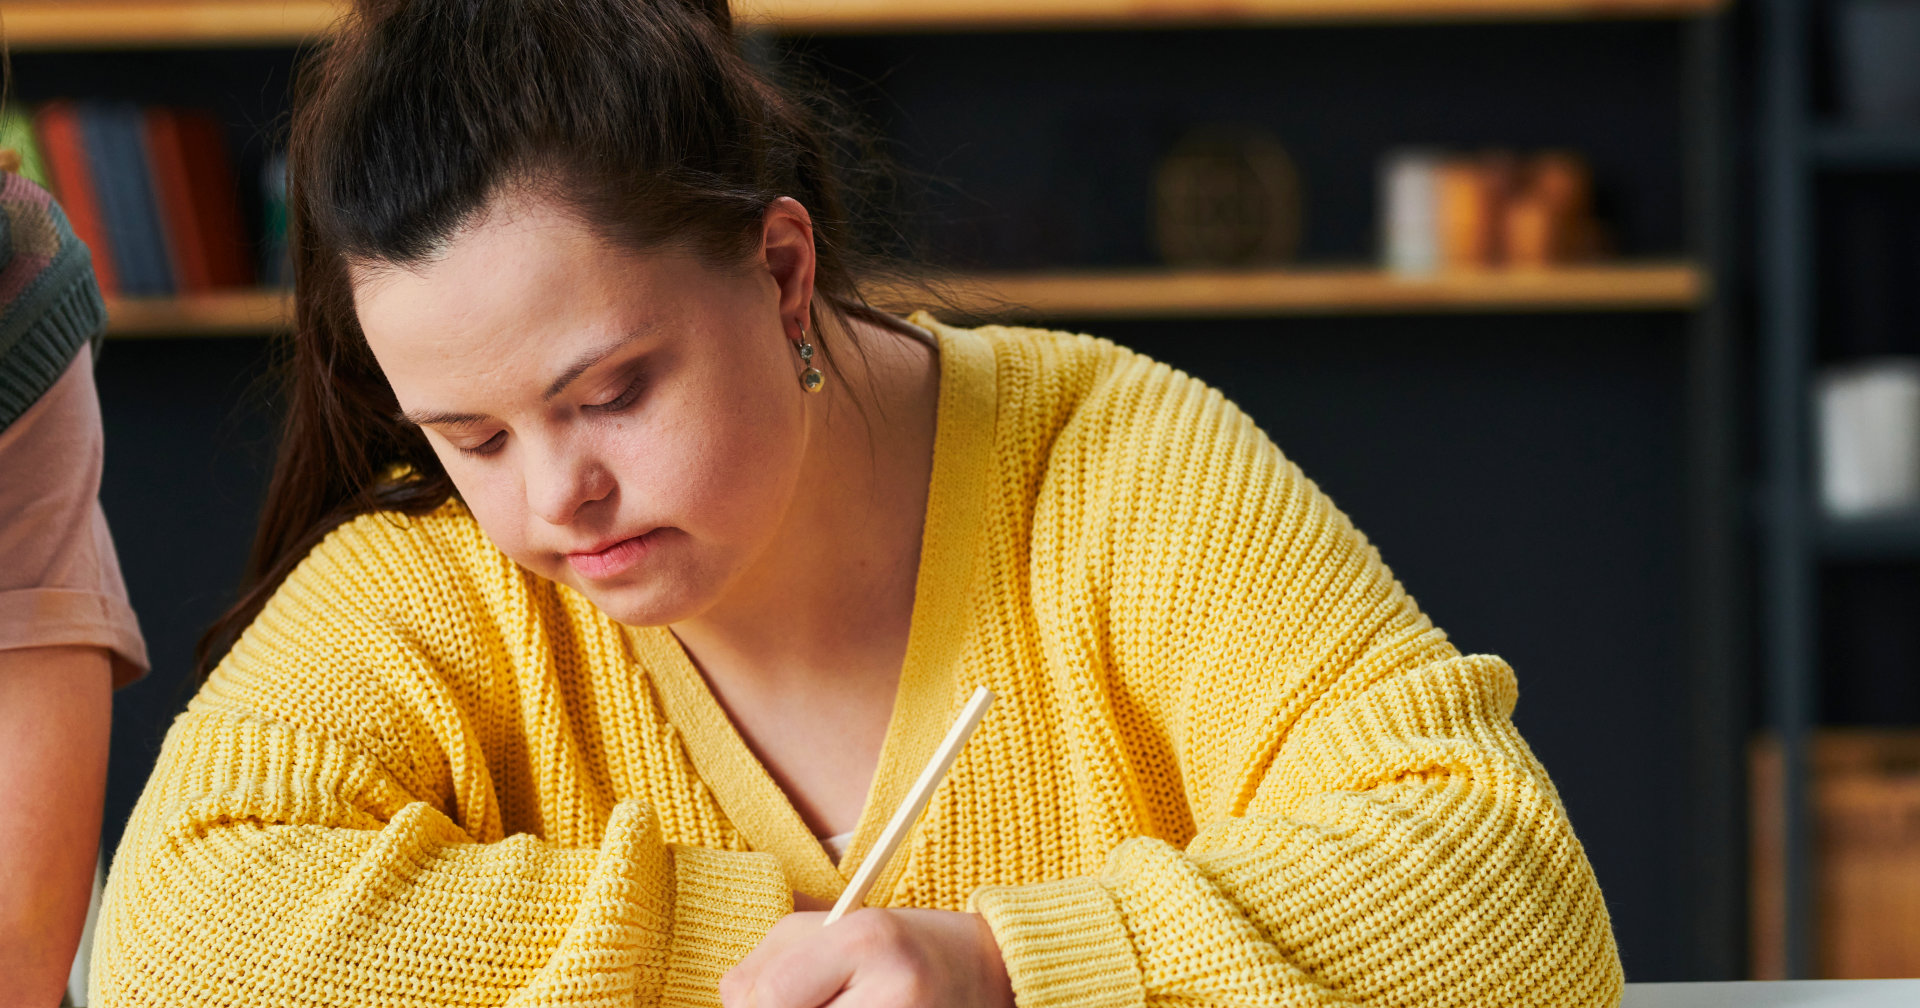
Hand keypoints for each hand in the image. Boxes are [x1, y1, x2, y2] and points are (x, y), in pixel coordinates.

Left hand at [721, 907, 1014, 1007]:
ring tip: (838, 1007)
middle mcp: (894, 994)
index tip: (760, 1001)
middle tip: (810, 1001)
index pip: (769, 998)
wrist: (988, 976)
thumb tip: (732, 1003)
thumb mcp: (834, 927)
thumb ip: (770, 959)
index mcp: (868, 940)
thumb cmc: (899, 949)